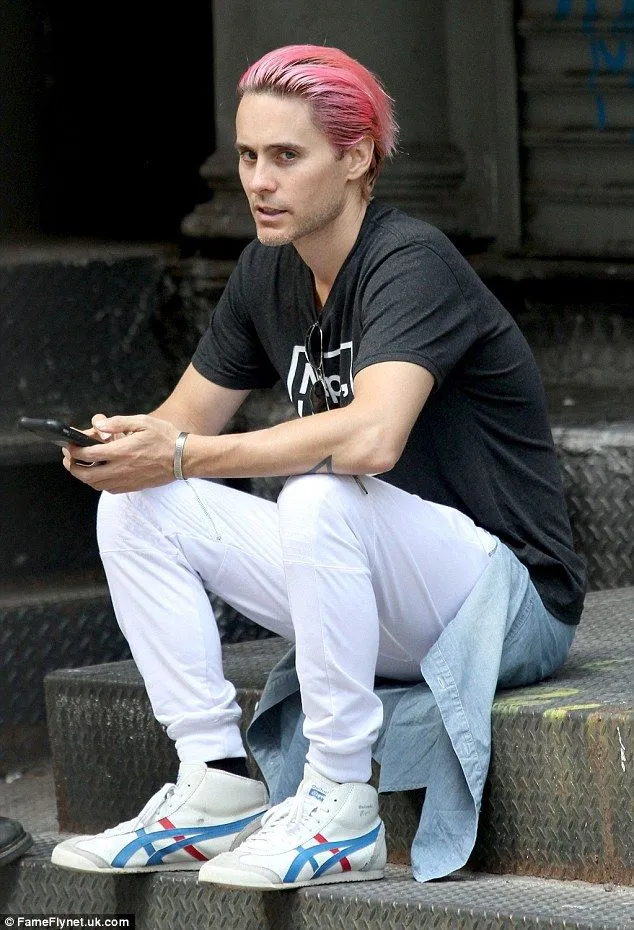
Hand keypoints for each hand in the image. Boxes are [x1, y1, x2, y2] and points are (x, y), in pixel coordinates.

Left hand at [62, 414, 179, 493]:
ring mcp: (126, 480)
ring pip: (95, 484)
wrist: (183, 458)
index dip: (73, 449)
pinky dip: (99, 483)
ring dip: (84, 476)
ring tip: (81, 465)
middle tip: (69, 458)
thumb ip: (117, 422)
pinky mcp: (132, 487)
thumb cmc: (165, 438)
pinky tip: (101, 473)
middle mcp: (120, 469)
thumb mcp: (142, 422)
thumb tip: (98, 425)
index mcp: (121, 451)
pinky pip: (109, 489)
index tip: (69, 444)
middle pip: (86, 474)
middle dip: (72, 466)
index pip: (87, 454)